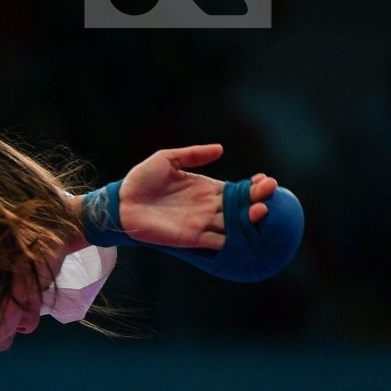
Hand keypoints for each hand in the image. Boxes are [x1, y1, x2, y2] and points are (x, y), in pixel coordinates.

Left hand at [118, 145, 277, 249]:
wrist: (120, 203)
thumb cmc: (141, 180)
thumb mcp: (166, 159)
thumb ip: (193, 154)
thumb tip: (221, 148)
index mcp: (206, 188)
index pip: (238, 189)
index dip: (254, 186)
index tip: (265, 180)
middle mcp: (208, 207)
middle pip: (241, 206)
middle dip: (259, 200)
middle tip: (270, 193)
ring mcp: (202, 223)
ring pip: (234, 224)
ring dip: (250, 220)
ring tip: (262, 210)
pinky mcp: (192, 238)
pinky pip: (217, 242)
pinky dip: (233, 241)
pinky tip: (247, 236)